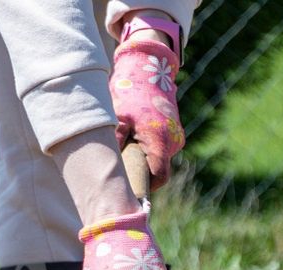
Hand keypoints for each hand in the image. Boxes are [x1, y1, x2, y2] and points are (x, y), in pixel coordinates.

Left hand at [110, 38, 184, 188]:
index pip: (159, 178)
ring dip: (143, 159)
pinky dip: (148, 149)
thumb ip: (114, 141)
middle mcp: (173, 140)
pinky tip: (133, 139)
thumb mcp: (117, 116)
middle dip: (141, 173)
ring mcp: (175, 135)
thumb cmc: (131, 91)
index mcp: (160, 140)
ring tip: (126, 148)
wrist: (149, 66)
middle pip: (158, 170)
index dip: (145, 187)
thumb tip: (107, 166)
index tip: (130, 188)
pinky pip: (160, 147)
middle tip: (121, 169)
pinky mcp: (173, 130)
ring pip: (158, 159)